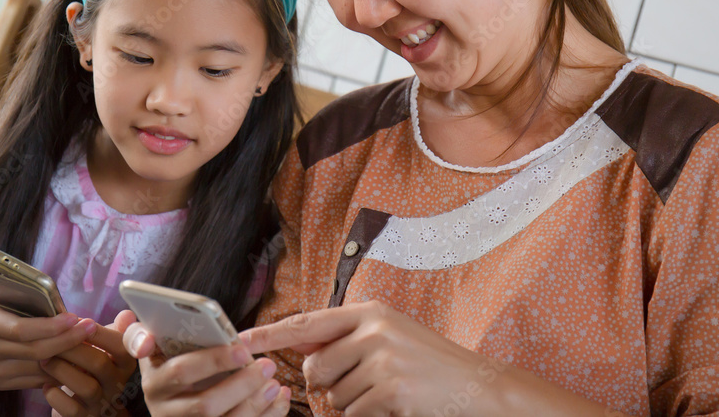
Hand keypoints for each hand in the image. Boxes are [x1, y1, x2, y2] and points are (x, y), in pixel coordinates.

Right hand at [0, 235, 93, 393]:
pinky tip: (74, 360)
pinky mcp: (0, 382)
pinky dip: (54, 372)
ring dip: (66, 358)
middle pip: (35, 350)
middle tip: (91, 326)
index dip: (48, 326)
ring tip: (89, 341)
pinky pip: (33, 380)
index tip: (72, 316)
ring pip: (37, 369)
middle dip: (68, 340)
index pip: (20, 329)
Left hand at [41, 311, 138, 415]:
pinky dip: (56, 396)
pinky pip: (72, 410)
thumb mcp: (108, 348)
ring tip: (44, 360)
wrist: (93, 406)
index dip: (100, 332)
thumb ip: (115, 330)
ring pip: (86, 387)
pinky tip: (46, 385)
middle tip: (51, 340)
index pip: (121, 345)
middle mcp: (118, 383)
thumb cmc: (96, 368)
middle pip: (99, 363)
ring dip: (61, 370)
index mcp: (126, 362)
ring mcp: (102, 403)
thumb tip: (127, 314)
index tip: (78, 321)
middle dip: (72, 349)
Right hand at [122, 320, 290, 415]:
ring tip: (274, 383)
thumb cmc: (169, 364)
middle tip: (269, 364)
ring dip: (254, 405)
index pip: (182, 371)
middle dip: (242, 385)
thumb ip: (141, 334)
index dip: (213, 360)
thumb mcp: (153, 349)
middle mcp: (165, 412)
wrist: (173, 405)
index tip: (243, 349)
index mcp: (154, 383)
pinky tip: (278, 400)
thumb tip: (141, 331)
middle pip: (206, 406)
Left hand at [240, 300, 508, 416]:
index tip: (240, 340)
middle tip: (365, 387)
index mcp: (370, 312)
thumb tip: (307, 357)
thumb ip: (350, 340)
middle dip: (328, 387)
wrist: (479, 388)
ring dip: (353, 405)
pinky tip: (396, 406)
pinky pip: (354, 415)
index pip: (308, 323)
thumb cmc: (432, 367)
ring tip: (389, 394)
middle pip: (315, 368)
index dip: (270, 333)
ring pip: (334, 396)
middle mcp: (373, 329)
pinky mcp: (390, 388)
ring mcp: (382, 358)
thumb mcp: (391, 338)